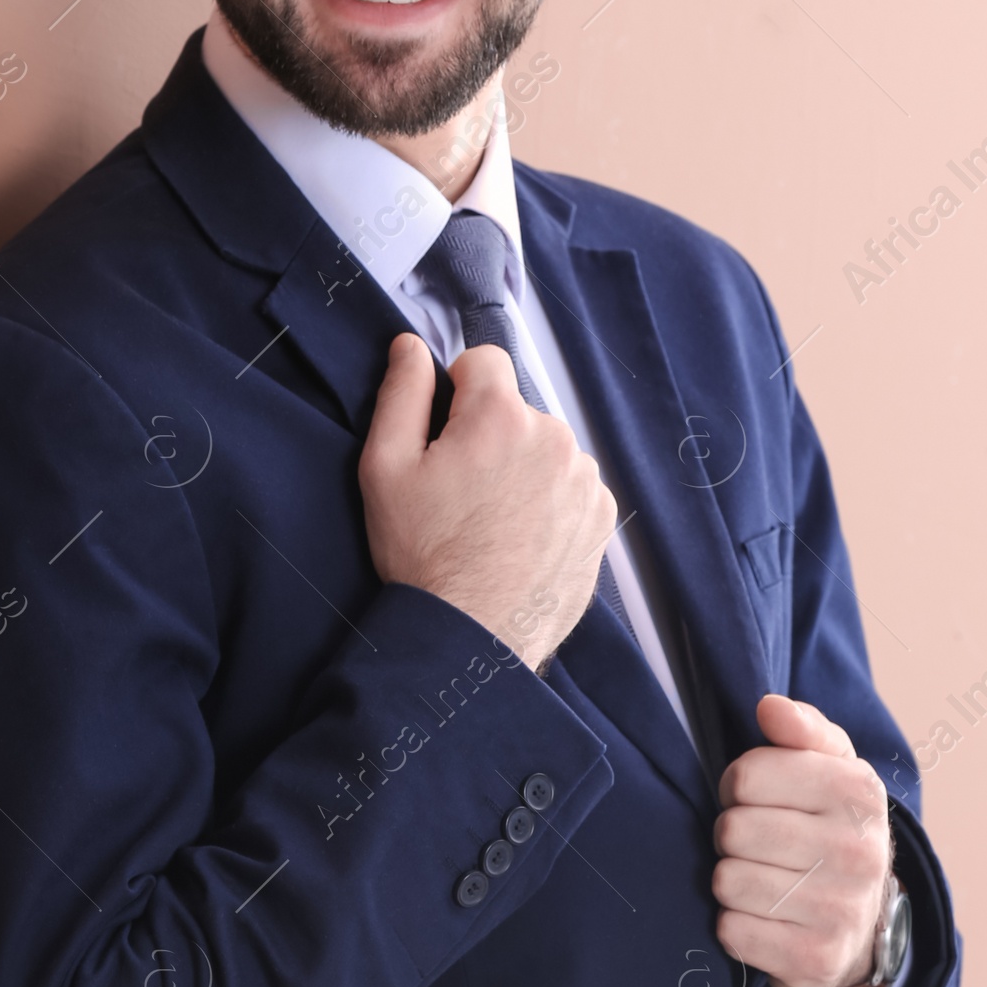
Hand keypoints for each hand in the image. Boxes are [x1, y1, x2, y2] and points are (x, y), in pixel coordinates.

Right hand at [359, 333, 615, 672]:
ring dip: (524, 469)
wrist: (470, 639)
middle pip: (516, 411)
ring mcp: (585, 480)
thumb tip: (410, 346)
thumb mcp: (385, 469)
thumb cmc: (423, 556)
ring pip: (546, 449)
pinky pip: (572, 487)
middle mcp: (555, 438)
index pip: (484, 360)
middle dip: (491, 436)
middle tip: (463, 493)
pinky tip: (521, 539)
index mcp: (501, 417)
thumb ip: (401, 394)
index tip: (446, 434)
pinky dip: (550, 502)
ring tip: (493, 522)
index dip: (457, 390)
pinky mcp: (601, 518)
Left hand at [711, 694, 891, 986]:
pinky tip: (762, 918)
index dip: (735, 785)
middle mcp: (859, 852)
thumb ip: (801, 727)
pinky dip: (735, 925)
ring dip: (730, 880)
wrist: (864, 921)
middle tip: (755, 843)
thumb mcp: (828, 765)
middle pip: (732, 830)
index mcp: (858, 792)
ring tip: (759, 879)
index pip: (746, 776)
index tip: (752, 798)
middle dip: (731, 834)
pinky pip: (732, 932)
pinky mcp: (816, 960)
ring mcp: (841, 910)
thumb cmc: (830, 825)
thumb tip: (768, 707)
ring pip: (728, 881)